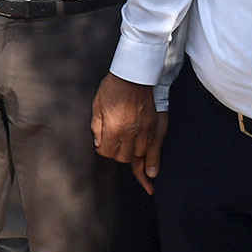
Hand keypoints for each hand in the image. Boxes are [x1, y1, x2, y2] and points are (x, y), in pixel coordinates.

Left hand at [91, 75, 165, 190]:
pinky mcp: (154, 128)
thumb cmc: (114, 88)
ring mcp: (144, 132)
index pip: (107, 152)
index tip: (102, 145)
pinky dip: (153, 164)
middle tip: (115, 146)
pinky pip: (154, 152)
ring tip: (139, 173)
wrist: (135, 76)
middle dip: (117, 153)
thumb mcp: (97, 106)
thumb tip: (99, 143)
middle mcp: (130, 134)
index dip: (103, 149)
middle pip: (122, 157)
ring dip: (134, 159)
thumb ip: (97, 128)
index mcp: (114, 129)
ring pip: (138, 156)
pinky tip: (152, 174)